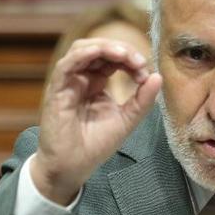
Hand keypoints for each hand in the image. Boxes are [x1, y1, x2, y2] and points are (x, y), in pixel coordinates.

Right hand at [32, 38, 161, 204]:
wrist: (72, 167)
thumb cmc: (94, 146)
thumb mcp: (126, 120)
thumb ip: (142, 100)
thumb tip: (157, 76)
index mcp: (97, 83)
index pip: (113, 58)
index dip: (130, 59)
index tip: (145, 72)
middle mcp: (81, 78)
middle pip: (99, 48)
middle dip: (121, 49)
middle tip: (139, 61)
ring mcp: (68, 82)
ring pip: (82, 49)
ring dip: (105, 47)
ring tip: (125, 55)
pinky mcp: (57, 89)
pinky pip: (67, 64)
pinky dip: (85, 54)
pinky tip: (102, 53)